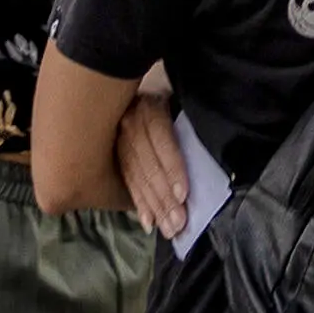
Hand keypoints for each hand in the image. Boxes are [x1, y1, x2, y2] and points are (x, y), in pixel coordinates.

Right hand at [115, 91, 193, 243]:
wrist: (121, 84)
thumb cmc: (166, 97)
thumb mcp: (176, 101)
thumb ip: (184, 126)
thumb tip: (201, 163)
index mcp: (150, 107)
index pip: (161, 140)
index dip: (173, 168)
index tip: (184, 194)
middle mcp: (129, 123)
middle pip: (149, 166)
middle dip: (164, 198)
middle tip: (178, 224)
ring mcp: (117, 139)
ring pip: (136, 178)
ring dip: (153, 207)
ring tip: (167, 228)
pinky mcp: (112, 154)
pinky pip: (126, 182)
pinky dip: (138, 203)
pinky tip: (147, 221)